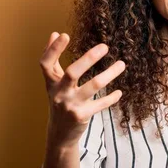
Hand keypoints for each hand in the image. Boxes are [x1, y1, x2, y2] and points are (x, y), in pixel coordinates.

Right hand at [39, 32, 125, 148]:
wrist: (60, 134)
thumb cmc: (59, 101)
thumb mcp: (53, 82)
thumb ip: (53, 59)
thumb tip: (54, 33)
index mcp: (51, 83)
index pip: (45, 64)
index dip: (52, 49)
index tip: (64, 34)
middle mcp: (59, 93)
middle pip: (71, 72)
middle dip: (88, 59)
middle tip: (105, 46)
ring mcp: (70, 105)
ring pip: (93, 86)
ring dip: (109, 74)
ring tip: (122, 64)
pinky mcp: (82, 116)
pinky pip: (100, 104)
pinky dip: (111, 97)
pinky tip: (119, 92)